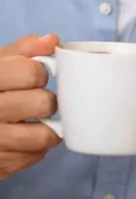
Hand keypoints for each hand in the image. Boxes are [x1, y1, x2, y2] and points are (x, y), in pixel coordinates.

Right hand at [0, 35, 60, 179]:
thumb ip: (21, 51)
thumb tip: (52, 41)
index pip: (31, 73)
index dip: (38, 73)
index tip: (33, 77)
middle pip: (43, 104)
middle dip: (46, 100)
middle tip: (37, 100)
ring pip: (44, 136)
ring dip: (47, 127)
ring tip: (36, 120)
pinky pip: (35, 157)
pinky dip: (35, 148)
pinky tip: (22, 137)